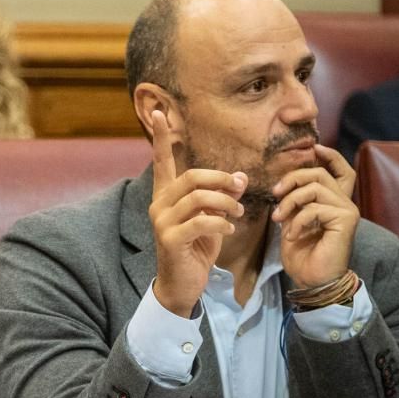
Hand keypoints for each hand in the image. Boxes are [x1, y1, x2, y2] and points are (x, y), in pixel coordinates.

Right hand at [147, 110, 246, 316]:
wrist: (183, 285)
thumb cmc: (196, 249)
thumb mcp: (212, 218)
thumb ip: (221, 197)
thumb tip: (240, 177)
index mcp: (166, 195)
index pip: (162, 161)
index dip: (159, 137)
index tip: (158, 112)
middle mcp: (159, 204)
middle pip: (191, 176)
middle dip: (221, 179)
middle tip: (240, 190)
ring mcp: (162, 222)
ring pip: (198, 197)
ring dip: (226, 202)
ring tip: (237, 212)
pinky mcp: (170, 239)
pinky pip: (201, 221)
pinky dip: (221, 222)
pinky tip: (228, 229)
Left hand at [271, 144, 358, 287]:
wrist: (312, 280)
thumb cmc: (302, 253)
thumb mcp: (292, 220)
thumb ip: (293, 201)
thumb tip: (282, 184)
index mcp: (334, 201)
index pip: (341, 170)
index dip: (330, 155)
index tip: (314, 147)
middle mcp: (345, 202)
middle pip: (319, 173)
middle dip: (292, 179)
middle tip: (275, 195)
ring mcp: (348, 210)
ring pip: (315, 187)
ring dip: (290, 202)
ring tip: (280, 219)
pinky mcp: (346, 220)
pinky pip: (315, 208)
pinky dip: (297, 220)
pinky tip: (291, 235)